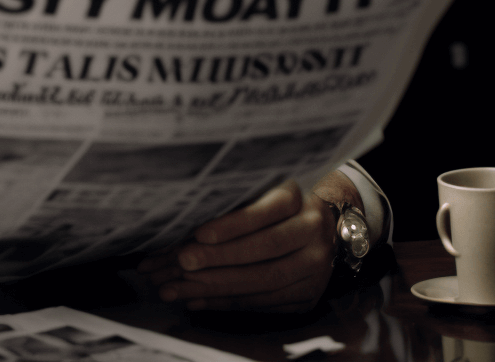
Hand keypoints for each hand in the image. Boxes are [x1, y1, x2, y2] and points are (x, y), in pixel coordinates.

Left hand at [139, 172, 360, 311]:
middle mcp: (313, 232)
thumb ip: (226, 201)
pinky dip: (226, 302)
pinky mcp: (308, 295)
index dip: (233, 224)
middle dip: (220, 258)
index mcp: (296, 199)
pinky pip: (264, 303)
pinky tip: (195, 300)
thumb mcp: (252, 191)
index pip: (266, 211)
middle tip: (182, 262)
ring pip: (265, 280)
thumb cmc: (265, 206)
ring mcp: (315, 267)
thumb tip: (179, 216)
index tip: (199, 233)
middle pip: (266, 248)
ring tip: (178, 287)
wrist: (316, 232)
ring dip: (217, 286)